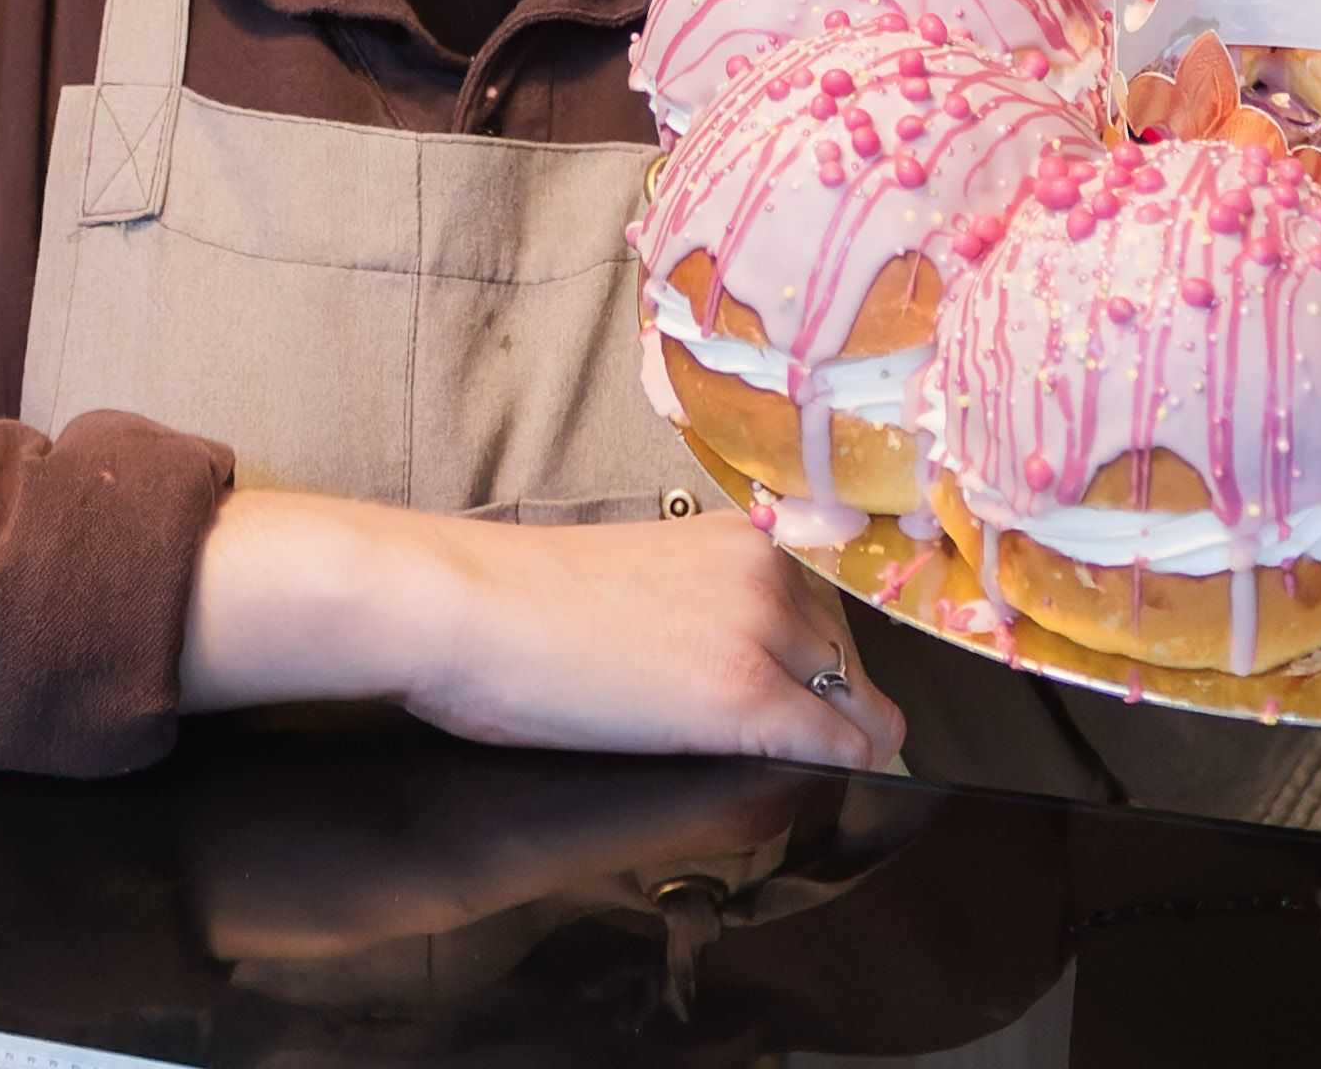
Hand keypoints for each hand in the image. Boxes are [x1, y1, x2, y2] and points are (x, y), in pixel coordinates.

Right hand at [403, 509, 903, 769]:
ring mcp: (762, 630)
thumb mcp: (646, 575)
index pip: (832, 616)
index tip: (804, 705)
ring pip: (857, 710)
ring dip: (821, 741)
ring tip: (753, 762)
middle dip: (823, 709)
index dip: (816, 673)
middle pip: (850, 665)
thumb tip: (753, 663)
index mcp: (743, 537)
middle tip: (771, 745)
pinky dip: (833, 772)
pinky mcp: (745, 695)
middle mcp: (769, 571)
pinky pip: (838, 747)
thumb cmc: (519, 601)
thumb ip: (712, 601)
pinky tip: (802, 784)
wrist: (463, 607)